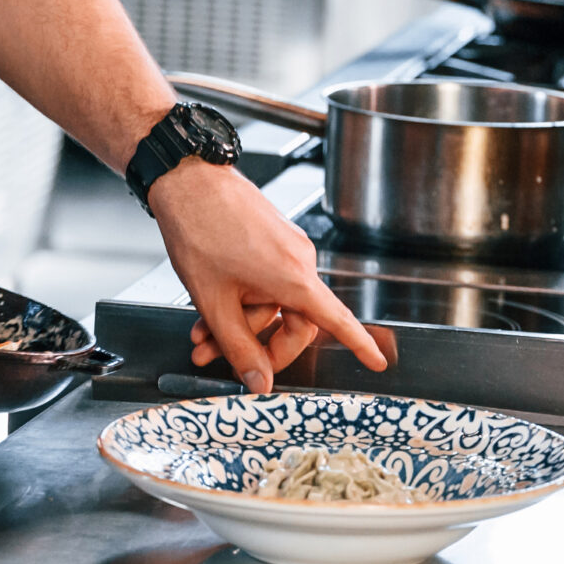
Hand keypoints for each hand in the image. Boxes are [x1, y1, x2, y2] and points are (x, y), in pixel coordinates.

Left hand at [148, 159, 388, 393]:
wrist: (187, 180)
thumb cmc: (200, 230)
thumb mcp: (214, 302)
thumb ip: (238, 349)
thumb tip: (259, 384)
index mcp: (294, 277)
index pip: (337, 320)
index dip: (359, 345)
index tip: (376, 363)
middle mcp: (299, 260)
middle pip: (294, 321)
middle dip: (258, 346)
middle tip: (224, 361)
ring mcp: (286, 247)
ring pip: (273, 303)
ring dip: (240, 324)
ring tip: (202, 335)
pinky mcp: (273, 239)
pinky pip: (266, 282)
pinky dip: (242, 300)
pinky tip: (210, 308)